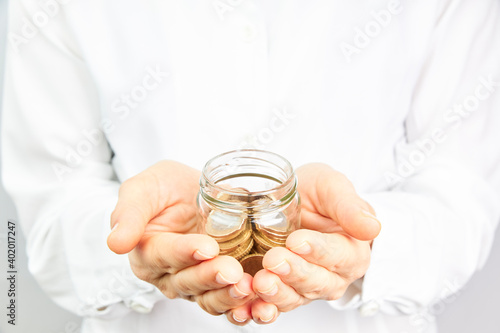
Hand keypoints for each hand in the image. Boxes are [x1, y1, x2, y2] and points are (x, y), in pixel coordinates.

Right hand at [107, 161, 254, 316]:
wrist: (192, 191)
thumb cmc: (164, 188)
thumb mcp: (143, 188)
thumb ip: (129, 212)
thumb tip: (116, 243)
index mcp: (147, 252)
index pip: (163, 255)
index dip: (184, 253)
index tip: (206, 247)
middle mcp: (169, 274)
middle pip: (188, 281)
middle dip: (210, 277)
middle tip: (231, 270)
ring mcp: (196, 281)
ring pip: (208, 297)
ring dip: (227, 295)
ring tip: (246, 286)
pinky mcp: (218, 283)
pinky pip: (228, 300)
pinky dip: (242, 304)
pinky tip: (258, 301)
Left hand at [247, 163, 380, 322]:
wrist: (294, 200)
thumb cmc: (317, 193)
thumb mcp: (333, 187)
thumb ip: (349, 206)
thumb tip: (372, 227)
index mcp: (352, 252)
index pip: (338, 255)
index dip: (318, 250)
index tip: (297, 240)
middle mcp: (333, 276)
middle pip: (316, 282)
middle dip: (294, 273)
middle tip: (274, 260)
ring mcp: (306, 287)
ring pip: (295, 298)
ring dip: (277, 294)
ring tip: (260, 282)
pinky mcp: (283, 292)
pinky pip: (273, 306)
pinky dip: (260, 309)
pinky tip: (247, 308)